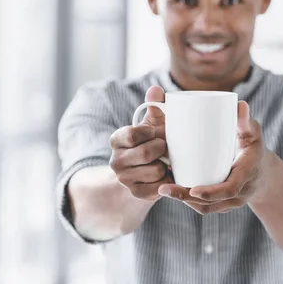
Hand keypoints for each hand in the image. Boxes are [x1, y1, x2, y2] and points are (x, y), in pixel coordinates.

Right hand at [109, 86, 171, 201]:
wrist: (149, 171)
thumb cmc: (153, 141)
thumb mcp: (152, 123)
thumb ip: (154, 105)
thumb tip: (155, 89)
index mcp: (116, 139)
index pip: (132, 134)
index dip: (148, 133)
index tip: (154, 132)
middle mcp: (115, 161)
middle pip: (145, 153)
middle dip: (161, 149)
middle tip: (165, 148)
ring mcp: (124, 179)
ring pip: (155, 171)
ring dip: (166, 166)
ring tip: (165, 162)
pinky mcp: (136, 194)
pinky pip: (159, 187)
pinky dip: (168, 181)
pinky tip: (166, 176)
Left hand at [158, 101, 270, 213]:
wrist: (264, 171)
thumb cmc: (255, 147)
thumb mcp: (253, 133)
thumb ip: (245, 120)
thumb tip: (240, 104)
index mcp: (247, 174)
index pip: (229, 189)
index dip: (211, 192)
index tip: (193, 189)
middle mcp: (239, 193)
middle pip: (211, 203)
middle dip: (186, 197)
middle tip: (164, 188)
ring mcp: (230, 201)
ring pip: (206, 208)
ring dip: (184, 201)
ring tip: (164, 189)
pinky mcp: (222, 204)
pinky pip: (206, 207)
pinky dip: (189, 202)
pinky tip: (173, 192)